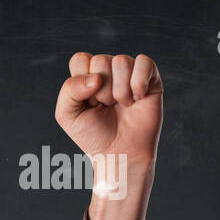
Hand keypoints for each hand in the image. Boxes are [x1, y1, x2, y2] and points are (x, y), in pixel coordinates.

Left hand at [54, 52, 163, 219]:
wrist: (119, 160)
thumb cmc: (91, 140)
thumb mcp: (67, 116)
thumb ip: (70, 90)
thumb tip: (96, 78)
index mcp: (88, 78)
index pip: (80, 59)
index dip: (81, 83)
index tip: (87, 106)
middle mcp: (110, 74)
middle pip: (99, 60)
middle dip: (98, 90)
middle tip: (104, 110)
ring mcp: (132, 77)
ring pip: (121, 61)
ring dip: (118, 90)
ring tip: (120, 108)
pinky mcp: (153, 82)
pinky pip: (145, 61)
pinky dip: (138, 82)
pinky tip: (136, 100)